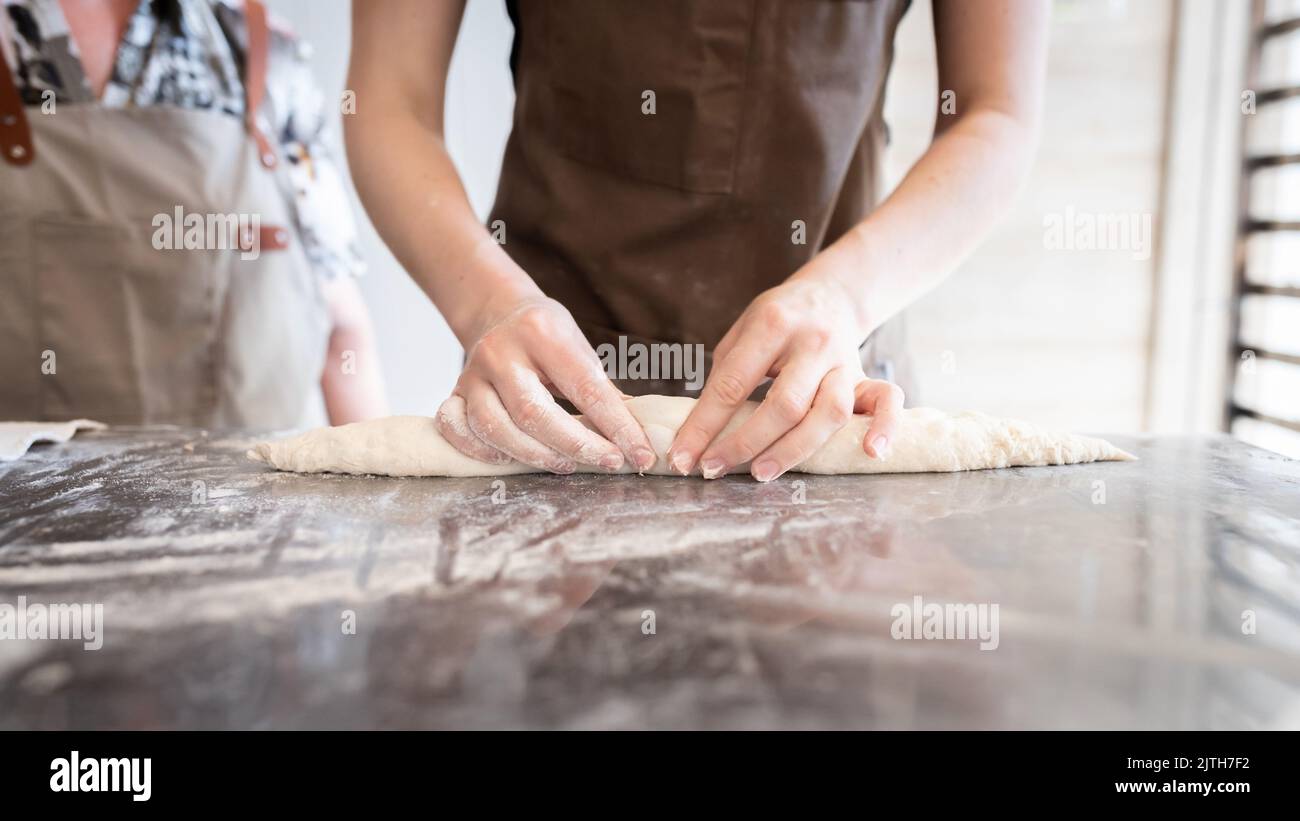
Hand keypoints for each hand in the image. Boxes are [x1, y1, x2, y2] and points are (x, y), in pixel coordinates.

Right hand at [435, 296, 657, 473]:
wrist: (498, 311)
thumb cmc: (547, 335)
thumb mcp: (579, 348)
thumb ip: (601, 390)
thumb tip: (636, 436)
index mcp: (542, 333)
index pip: (584, 388)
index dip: (616, 427)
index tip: (639, 453)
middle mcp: (501, 352)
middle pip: (534, 413)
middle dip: (576, 446)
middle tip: (607, 462)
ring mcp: (472, 373)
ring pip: (494, 427)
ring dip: (533, 455)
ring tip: (565, 464)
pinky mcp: (455, 391)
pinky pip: (455, 428)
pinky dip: (480, 451)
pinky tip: (508, 459)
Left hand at [667, 272, 903, 481]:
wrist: (829, 294)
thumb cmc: (776, 320)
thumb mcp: (741, 332)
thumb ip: (726, 375)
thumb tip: (699, 431)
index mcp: (772, 325)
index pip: (733, 384)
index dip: (704, 426)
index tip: (683, 457)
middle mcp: (812, 344)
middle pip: (784, 405)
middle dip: (744, 443)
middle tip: (713, 469)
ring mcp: (844, 361)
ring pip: (829, 413)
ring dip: (794, 450)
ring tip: (761, 473)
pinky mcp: (866, 376)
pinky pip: (888, 401)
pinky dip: (885, 427)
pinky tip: (870, 452)